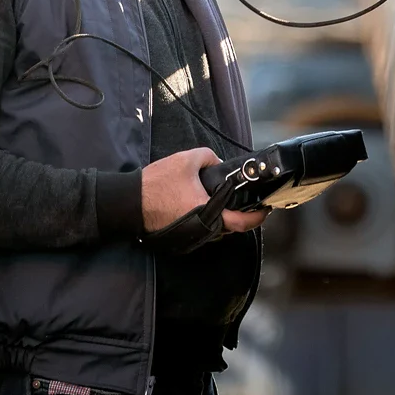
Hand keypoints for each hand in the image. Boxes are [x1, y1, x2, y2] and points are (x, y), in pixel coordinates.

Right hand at [142, 148, 267, 233]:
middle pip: (231, 226)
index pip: (242, 223)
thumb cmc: (156, 185)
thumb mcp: (186, 160)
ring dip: (223, 216)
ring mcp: (193, 236)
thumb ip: (208, 157)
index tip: (265, 209)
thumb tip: (217, 162)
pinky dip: (208, 218)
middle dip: (240, 214)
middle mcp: (203, 230)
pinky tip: (204, 204)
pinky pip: (203, 229)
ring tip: (225, 200)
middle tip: (247, 201)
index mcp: (209, 213)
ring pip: (217, 229)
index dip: (258, 217)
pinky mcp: (183, 236)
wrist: (129, 202)